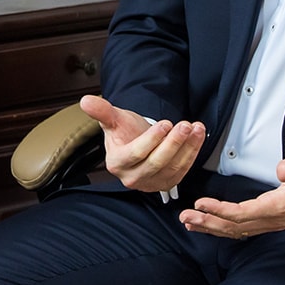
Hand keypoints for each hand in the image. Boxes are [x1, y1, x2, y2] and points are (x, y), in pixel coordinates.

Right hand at [80, 94, 205, 193]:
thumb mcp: (114, 119)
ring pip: (173, 167)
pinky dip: (193, 152)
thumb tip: (85, 101)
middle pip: (156, 162)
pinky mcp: (167, 184)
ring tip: (195, 127)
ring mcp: (151, 184)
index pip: (136, 153)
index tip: (166, 123)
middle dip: (174, 143)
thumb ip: (102, 111)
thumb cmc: (125, 132)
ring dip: (188, 146)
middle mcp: (132, 178)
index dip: (152, 139)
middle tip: (185, 125)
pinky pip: (183, 170)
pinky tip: (198, 136)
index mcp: (116, 163)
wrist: (137, 144)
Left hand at [178, 154, 284, 238]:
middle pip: (234, 226)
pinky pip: (244, 228)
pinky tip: (214, 226)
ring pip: (237, 230)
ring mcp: (272, 222)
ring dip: (213, 228)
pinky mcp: (272, 220)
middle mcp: (273, 219)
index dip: (219, 210)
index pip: (241, 213)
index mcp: (278, 207)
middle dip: (208, 223)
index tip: (199, 204)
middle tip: (185, 218)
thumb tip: (283, 169)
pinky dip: (225, 228)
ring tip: (191, 224)